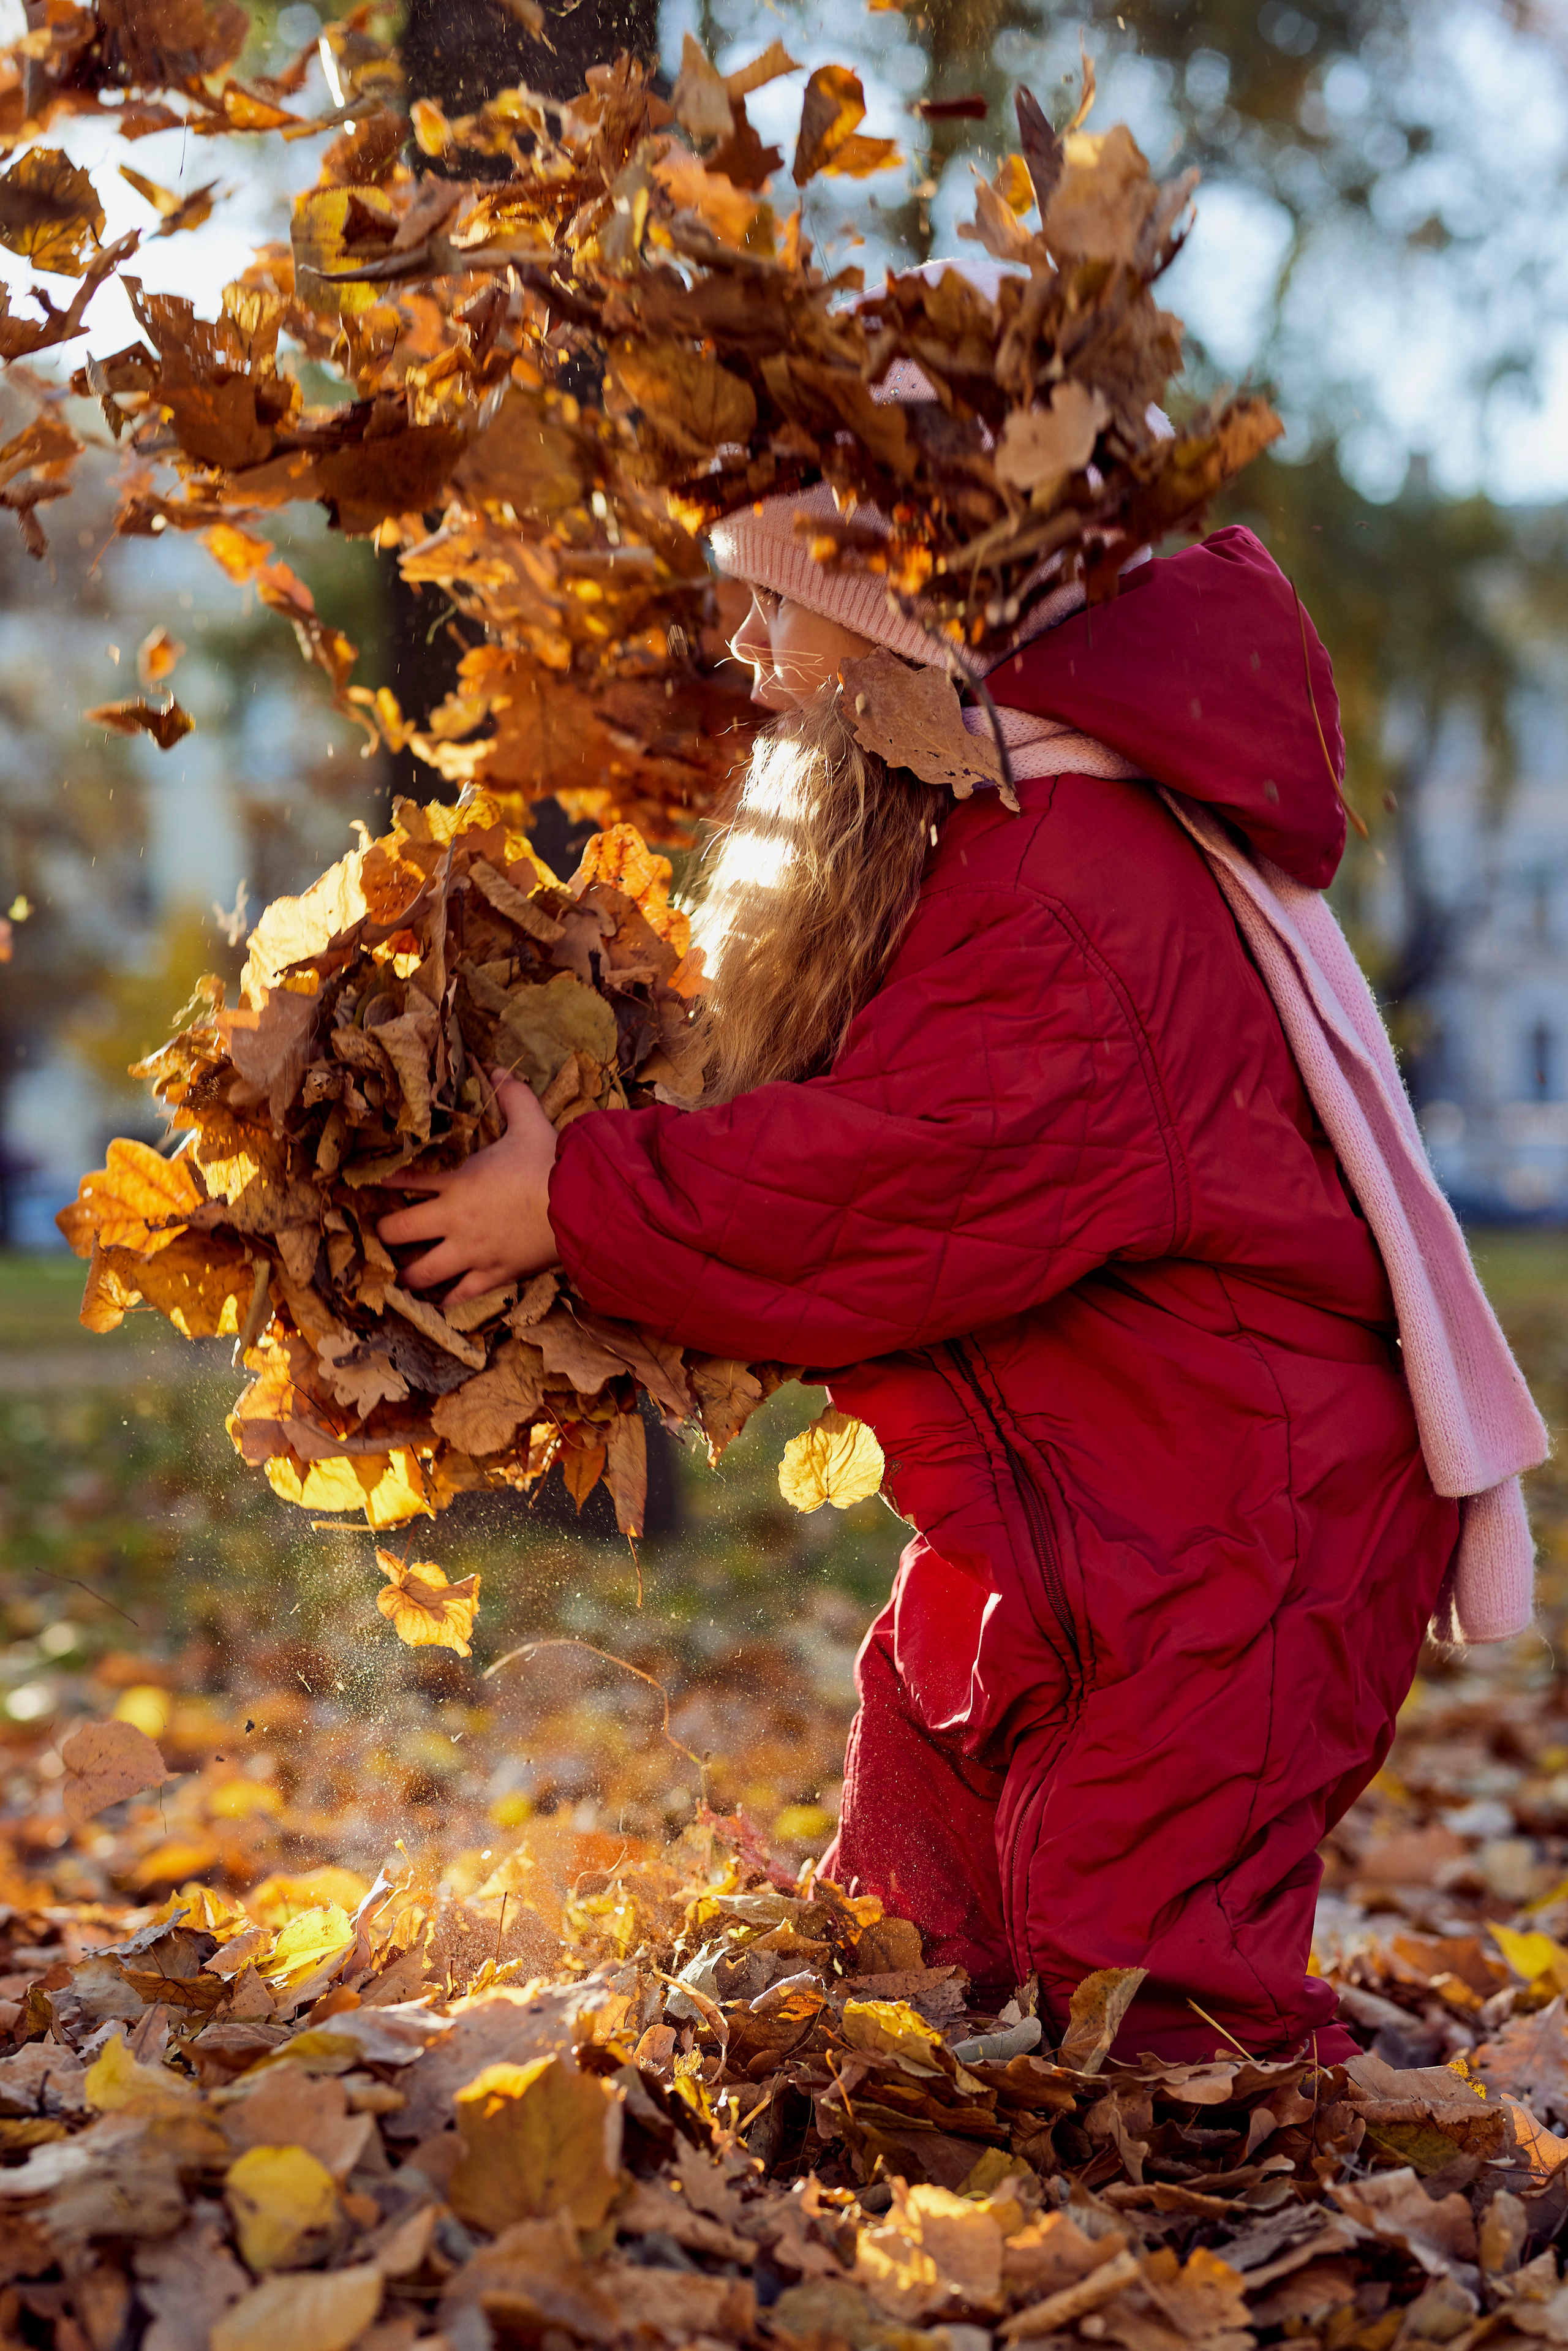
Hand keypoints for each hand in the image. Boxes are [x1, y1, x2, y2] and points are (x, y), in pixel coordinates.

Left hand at [377, 1067, 560, 1300]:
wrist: (580, 1207)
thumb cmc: (551, 1165)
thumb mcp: (531, 1123)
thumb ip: (512, 1096)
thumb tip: (497, 1068)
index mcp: (457, 1184)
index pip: (405, 1182)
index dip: (382, 1182)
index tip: (366, 1185)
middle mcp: (454, 1221)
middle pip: (397, 1232)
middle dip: (386, 1233)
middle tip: (385, 1233)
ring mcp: (471, 1253)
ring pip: (420, 1273)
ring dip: (408, 1274)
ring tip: (403, 1273)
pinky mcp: (492, 1276)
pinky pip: (458, 1296)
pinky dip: (446, 1299)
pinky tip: (438, 1301)